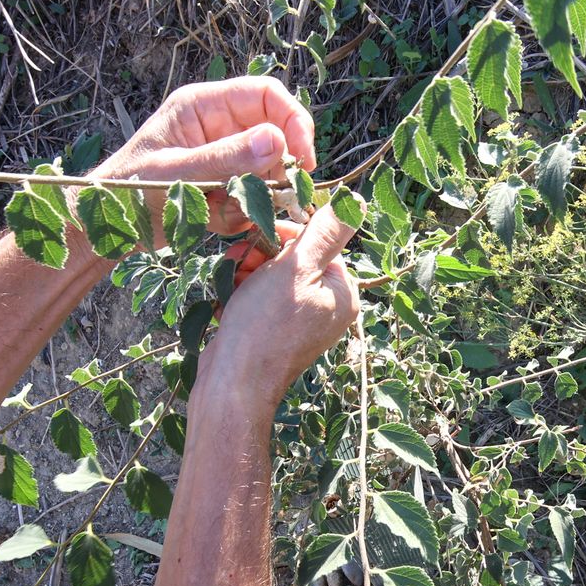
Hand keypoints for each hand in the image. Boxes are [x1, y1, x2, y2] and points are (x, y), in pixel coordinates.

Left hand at [93, 76, 315, 237]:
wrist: (100, 229)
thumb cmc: (124, 191)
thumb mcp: (175, 174)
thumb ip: (225, 159)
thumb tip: (277, 141)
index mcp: (202, 106)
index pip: (266, 95)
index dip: (292, 122)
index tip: (302, 161)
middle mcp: (216, 126)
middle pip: (274, 135)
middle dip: (274, 171)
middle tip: (268, 199)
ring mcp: (221, 157)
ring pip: (266, 172)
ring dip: (253, 198)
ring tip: (219, 213)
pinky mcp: (221, 186)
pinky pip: (251, 197)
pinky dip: (239, 215)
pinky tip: (210, 222)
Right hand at [200, 200, 360, 409]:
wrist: (233, 382)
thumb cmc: (265, 323)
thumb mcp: (297, 268)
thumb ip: (326, 233)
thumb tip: (356, 202)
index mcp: (343, 295)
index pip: (319, 245)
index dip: (286, 236)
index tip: (259, 238)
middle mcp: (329, 311)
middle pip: (295, 262)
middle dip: (263, 256)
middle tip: (239, 258)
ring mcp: (303, 326)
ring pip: (274, 280)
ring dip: (249, 272)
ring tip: (231, 278)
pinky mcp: (276, 337)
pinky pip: (262, 302)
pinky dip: (244, 294)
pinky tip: (229, 297)